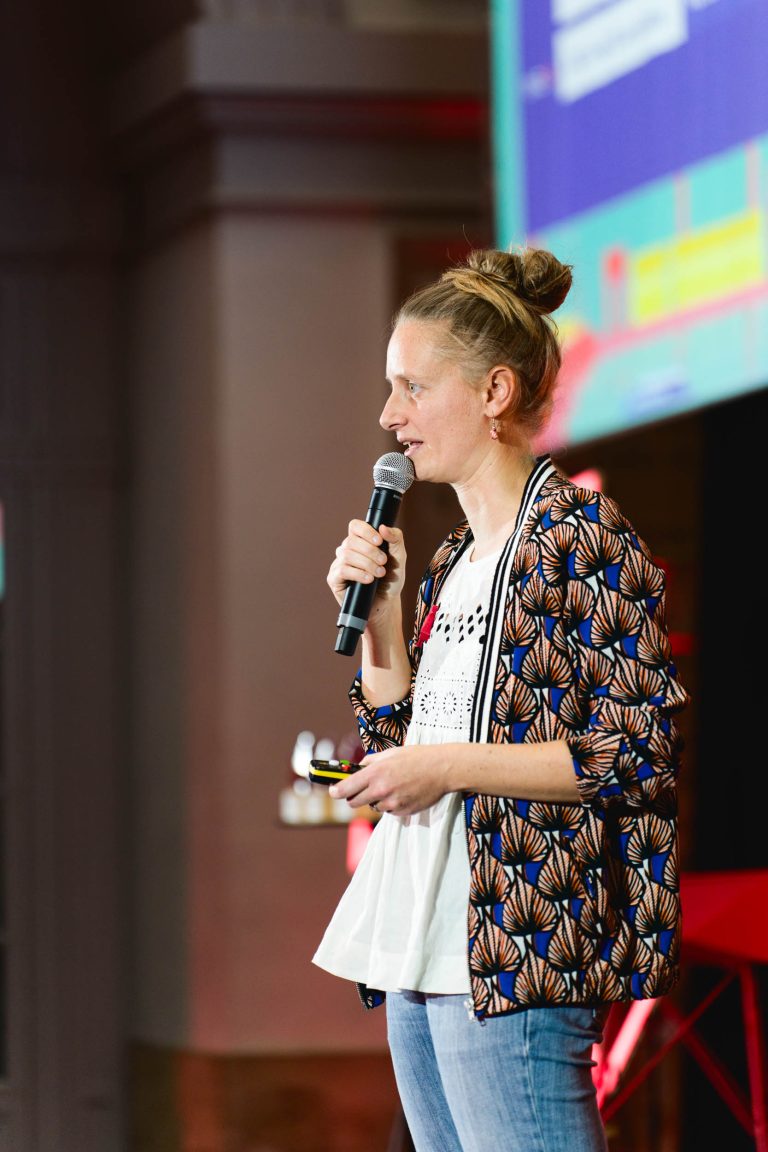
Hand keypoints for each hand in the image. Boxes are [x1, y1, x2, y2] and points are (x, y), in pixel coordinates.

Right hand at [327, 521, 406, 612]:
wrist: (386, 602)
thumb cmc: (390, 579)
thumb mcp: (399, 557)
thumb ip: (395, 539)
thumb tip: (383, 527)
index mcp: (360, 541)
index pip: (355, 526)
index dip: (366, 531)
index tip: (379, 541)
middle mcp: (347, 550)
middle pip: (351, 541)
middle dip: (371, 551)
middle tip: (383, 562)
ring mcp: (339, 564)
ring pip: (346, 555)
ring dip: (367, 564)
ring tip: (379, 573)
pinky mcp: (334, 578)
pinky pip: (342, 570)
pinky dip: (358, 574)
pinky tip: (369, 579)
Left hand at [329, 745, 451, 816]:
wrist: (441, 769)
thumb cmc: (416, 757)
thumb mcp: (390, 753)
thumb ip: (370, 761)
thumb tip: (357, 768)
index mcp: (375, 773)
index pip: (345, 788)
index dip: (336, 790)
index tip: (332, 791)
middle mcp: (381, 790)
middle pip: (354, 802)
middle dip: (353, 797)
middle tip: (358, 790)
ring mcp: (392, 803)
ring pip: (373, 807)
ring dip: (375, 800)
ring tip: (390, 786)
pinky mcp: (402, 811)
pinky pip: (388, 811)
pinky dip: (390, 804)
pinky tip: (401, 792)